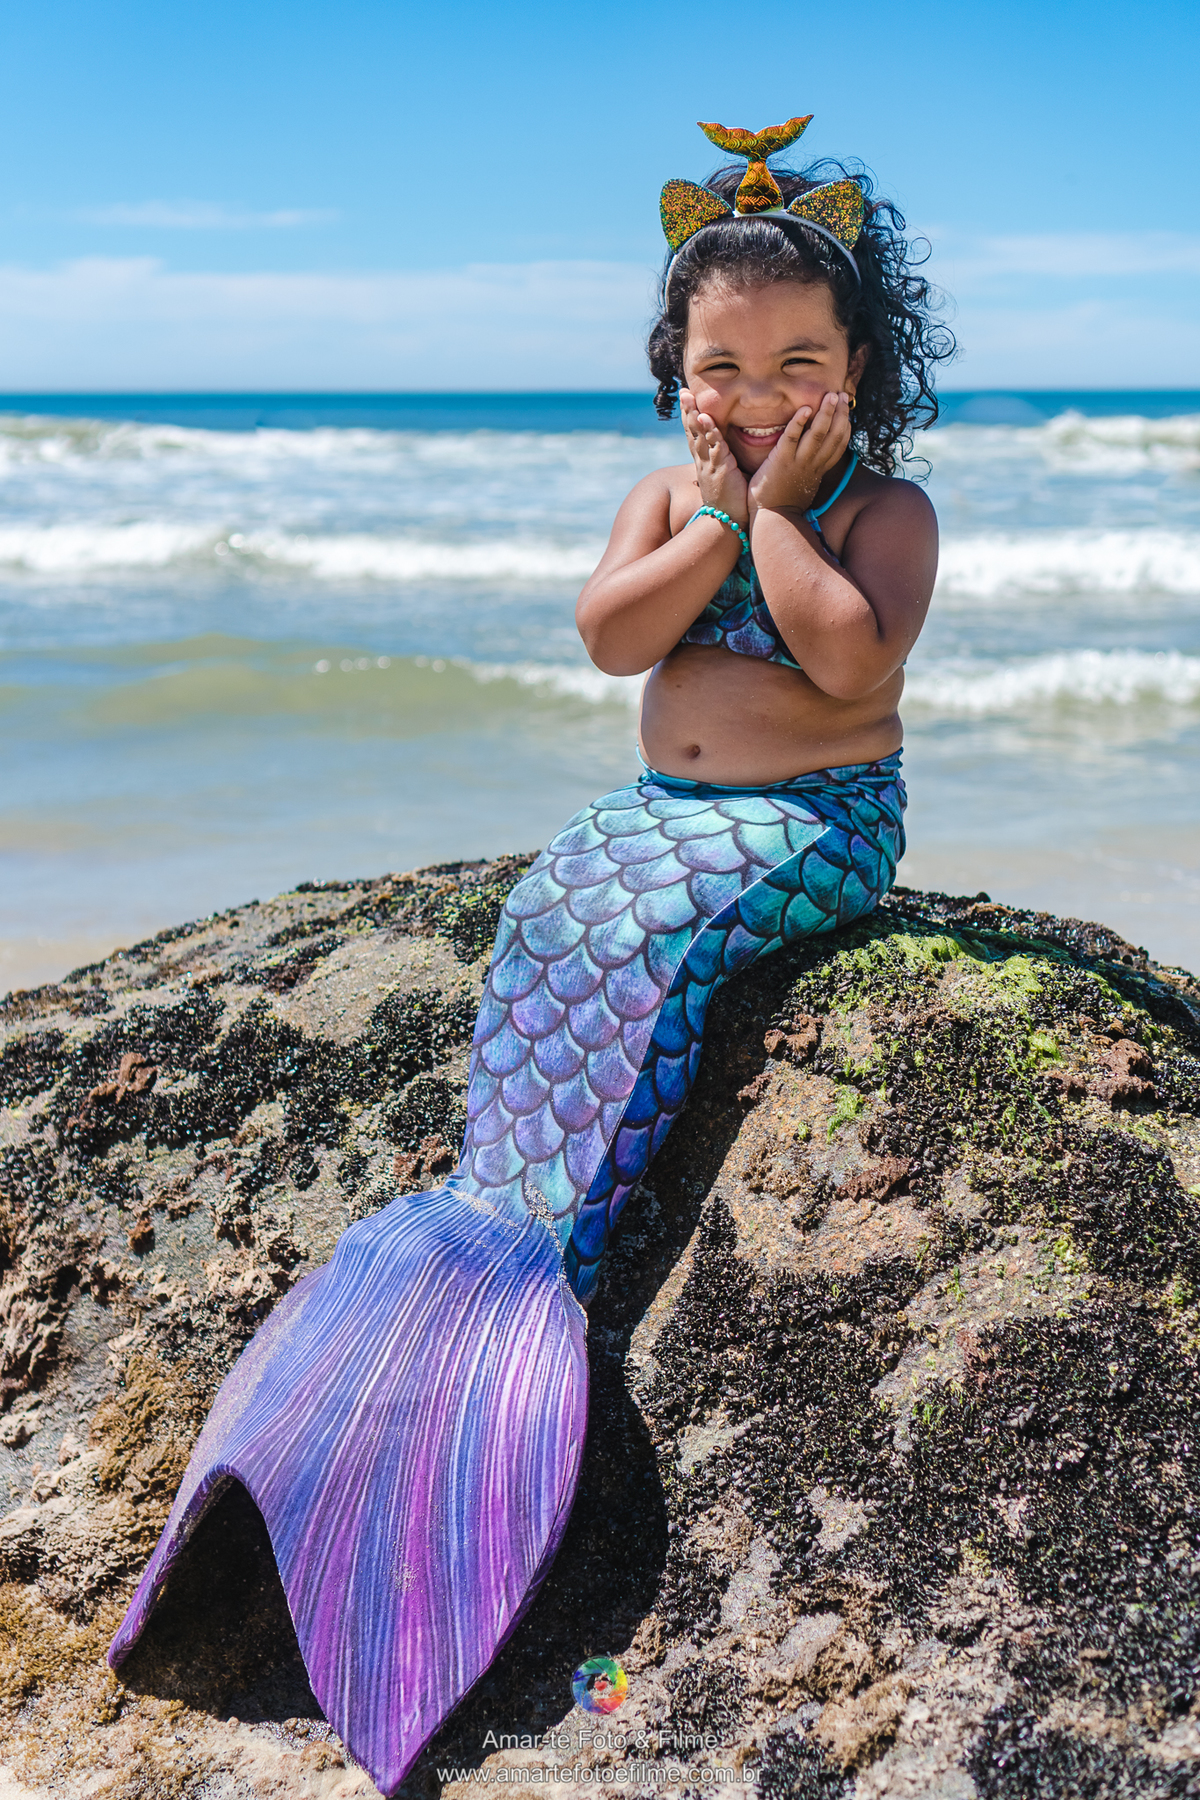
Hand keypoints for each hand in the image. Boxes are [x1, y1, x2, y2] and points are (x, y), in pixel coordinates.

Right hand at [680, 389, 749, 524]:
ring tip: (689, 399)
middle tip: (682, 392)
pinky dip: (709, 432)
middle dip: (687, 411)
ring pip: (699, 436)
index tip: (687, 400)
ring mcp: (710, 466)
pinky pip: (713, 447)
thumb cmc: (732, 503)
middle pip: (692, 432)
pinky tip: (706, 419)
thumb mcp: (727, 478)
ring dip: (693, 416)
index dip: (690, 418)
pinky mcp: (720, 470)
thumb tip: (733, 455)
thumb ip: (727, 464)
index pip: (695, 435)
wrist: (729, 525)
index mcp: (705, 463)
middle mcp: (703, 462)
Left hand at [747, 391, 852, 515]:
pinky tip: (805, 408)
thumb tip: (812, 459)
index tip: (847, 409)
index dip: (845, 426)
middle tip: (841, 395)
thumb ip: (810, 470)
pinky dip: (799, 422)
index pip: (838, 445)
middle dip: (839, 414)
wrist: (772, 519)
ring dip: (825, 413)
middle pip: (833, 436)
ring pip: (817, 434)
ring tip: (830, 396)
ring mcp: (798, 462)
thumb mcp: (804, 485)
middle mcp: (813, 464)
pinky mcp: (781, 461)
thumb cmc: (783, 503)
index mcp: (819, 470)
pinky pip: (792, 438)